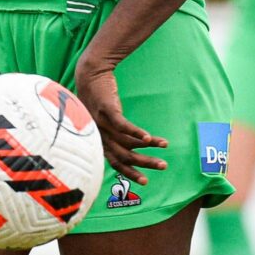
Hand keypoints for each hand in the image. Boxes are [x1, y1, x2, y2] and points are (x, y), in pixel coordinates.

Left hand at [73, 53, 168, 182]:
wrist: (89, 73)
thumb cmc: (98, 97)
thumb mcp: (102, 119)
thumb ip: (111, 133)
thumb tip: (128, 145)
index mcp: (99, 139)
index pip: (115, 162)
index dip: (130, 172)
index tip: (146, 181)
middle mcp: (99, 135)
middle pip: (123, 155)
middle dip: (144, 163)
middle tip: (163, 166)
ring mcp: (102, 122)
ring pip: (126, 142)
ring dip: (147, 146)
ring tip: (164, 145)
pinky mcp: (107, 109)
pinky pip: (122, 126)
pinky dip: (137, 133)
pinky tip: (150, 138)